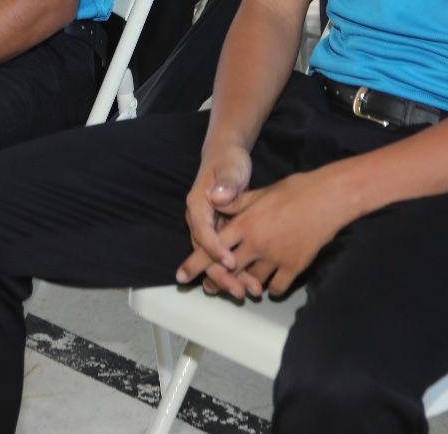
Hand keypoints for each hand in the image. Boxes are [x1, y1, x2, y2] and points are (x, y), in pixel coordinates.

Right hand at [177, 143, 252, 295]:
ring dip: (230, 277)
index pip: (203, 232)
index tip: (232, 263)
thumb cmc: (228, 160)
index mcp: (197, 205)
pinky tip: (249, 284)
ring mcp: (208, 227)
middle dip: (221, 274)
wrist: (226, 155)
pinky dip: (235, 270)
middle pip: (205, 253)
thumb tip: (217, 197)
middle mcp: (199, 220)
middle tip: (240, 290)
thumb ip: (225, 182)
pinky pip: (224, 254)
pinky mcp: (219, 231)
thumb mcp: (229, 167)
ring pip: (214, 258)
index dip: (215, 250)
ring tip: (249, 292)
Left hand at [180, 169, 352, 299]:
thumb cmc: (294, 190)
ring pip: (252, 281)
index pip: (212, 247)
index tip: (182, 275)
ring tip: (241, 287)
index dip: (195, 263)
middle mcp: (256, 243)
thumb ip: (236, 202)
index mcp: (245, 223)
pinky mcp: (294, 266)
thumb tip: (214, 199)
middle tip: (211, 289)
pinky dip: (271, 288)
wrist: (329, 198)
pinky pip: (276, 287)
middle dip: (218, 281)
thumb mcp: (260, 192)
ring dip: (245, 284)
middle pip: (228, 270)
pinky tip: (269, 283)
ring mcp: (275, 257)